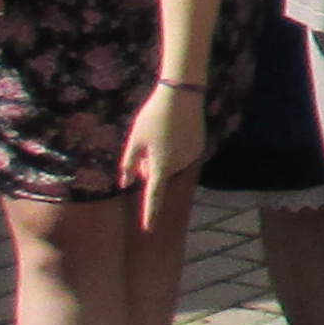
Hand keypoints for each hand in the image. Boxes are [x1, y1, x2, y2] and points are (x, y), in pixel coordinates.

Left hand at [119, 77, 205, 222]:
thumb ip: (128, 165)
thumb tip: (124, 184)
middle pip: (158, 174)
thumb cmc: (152, 118)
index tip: (148, 229)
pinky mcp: (198, 146)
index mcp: (161, 166)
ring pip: (170, 164)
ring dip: (161, 156)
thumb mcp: (134, 141)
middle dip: (148, 166)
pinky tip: (172, 130)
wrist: (182, 96)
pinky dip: (173, 148)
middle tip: (143, 144)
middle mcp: (179, 165)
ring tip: (159, 132)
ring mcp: (191, 156)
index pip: (153, 196)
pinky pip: (181, 155)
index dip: (149, 213)